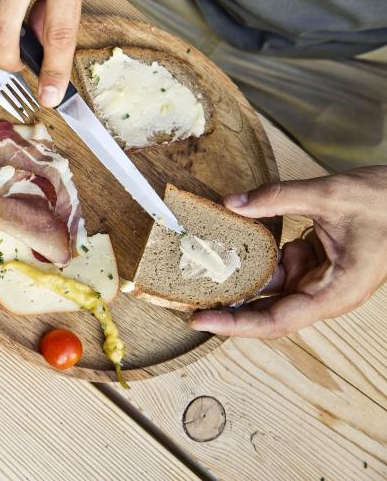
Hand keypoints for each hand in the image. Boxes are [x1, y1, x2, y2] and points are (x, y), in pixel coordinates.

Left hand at [189, 167, 386, 338]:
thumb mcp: (330, 195)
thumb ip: (278, 198)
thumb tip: (232, 203)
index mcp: (335, 292)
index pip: (277, 320)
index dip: (235, 324)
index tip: (200, 320)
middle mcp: (326, 293)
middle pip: (268, 311)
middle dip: (228, 307)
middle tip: (185, 301)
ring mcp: (320, 279)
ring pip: (270, 288)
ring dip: (237, 281)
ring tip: (197, 274)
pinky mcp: (316, 262)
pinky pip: (278, 267)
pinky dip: (254, 259)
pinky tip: (228, 249)